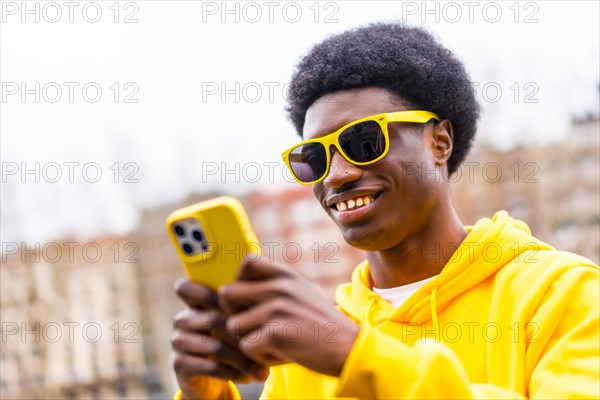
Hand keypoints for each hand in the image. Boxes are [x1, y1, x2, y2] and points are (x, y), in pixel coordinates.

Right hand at [171, 279, 267, 398]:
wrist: (210, 379)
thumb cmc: (230, 343)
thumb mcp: (235, 324)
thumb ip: (243, 309)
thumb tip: (272, 304)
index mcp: (195, 302)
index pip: (189, 286)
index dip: (216, 293)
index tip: (246, 306)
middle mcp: (183, 319)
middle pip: (214, 319)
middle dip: (243, 334)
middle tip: (265, 343)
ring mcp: (178, 341)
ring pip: (215, 346)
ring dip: (242, 360)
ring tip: (261, 369)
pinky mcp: (179, 363)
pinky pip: (210, 366)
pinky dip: (233, 373)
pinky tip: (247, 377)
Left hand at [218, 257, 358, 376]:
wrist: (349, 348)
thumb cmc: (322, 324)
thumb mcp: (303, 292)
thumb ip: (278, 284)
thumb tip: (244, 284)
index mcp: (286, 274)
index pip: (246, 261)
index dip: (239, 280)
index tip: (249, 299)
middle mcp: (279, 287)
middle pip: (227, 293)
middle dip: (233, 313)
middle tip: (251, 326)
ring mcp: (276, 309)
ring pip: (233, 325)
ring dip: (247, 339)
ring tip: (269, 343)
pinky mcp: (275, 333)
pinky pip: (247, 347)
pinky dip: (260, 357)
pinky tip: (279, 354)